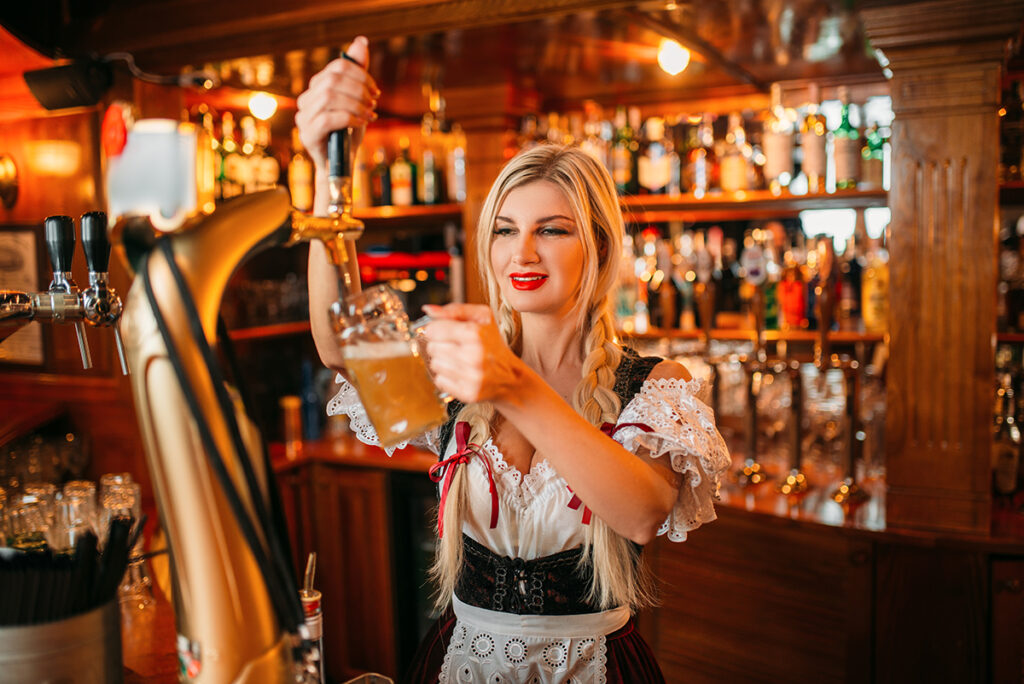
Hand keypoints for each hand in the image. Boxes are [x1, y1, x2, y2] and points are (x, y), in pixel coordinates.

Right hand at [295, 35, 379, 172]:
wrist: (341, 166)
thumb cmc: (348, 133)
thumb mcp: (358, 101)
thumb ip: (358, 73)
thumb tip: (361, 41)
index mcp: (317, 88)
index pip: (337, 67)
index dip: (360, 74)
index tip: (376, 91)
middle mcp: (306, 99)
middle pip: (333, 79)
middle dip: (359, 89)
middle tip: (374, 103)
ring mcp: (303, 117)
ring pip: (330, 97)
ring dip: (356, 104)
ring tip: (370, 114)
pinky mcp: (307, 134)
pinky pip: (328, 118)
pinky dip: (350, 118)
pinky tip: (361, 123)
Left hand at [422, 304, 525, 403]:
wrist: (511, 377)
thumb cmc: (494, 344)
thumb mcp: (482, 317)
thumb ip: (455, 310)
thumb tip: (428, 309)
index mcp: (476, 333)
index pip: (433, 330)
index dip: (436, 330)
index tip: (444, 332)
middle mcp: (473, 355)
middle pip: (432, 347)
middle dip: (440, 345)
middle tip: (455, 347)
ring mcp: (471, 376)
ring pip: (434, 364)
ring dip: (443, 362)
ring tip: (458, 360)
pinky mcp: (468, 393)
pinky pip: (439, 381)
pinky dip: (446, 377)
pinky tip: (459, 373)